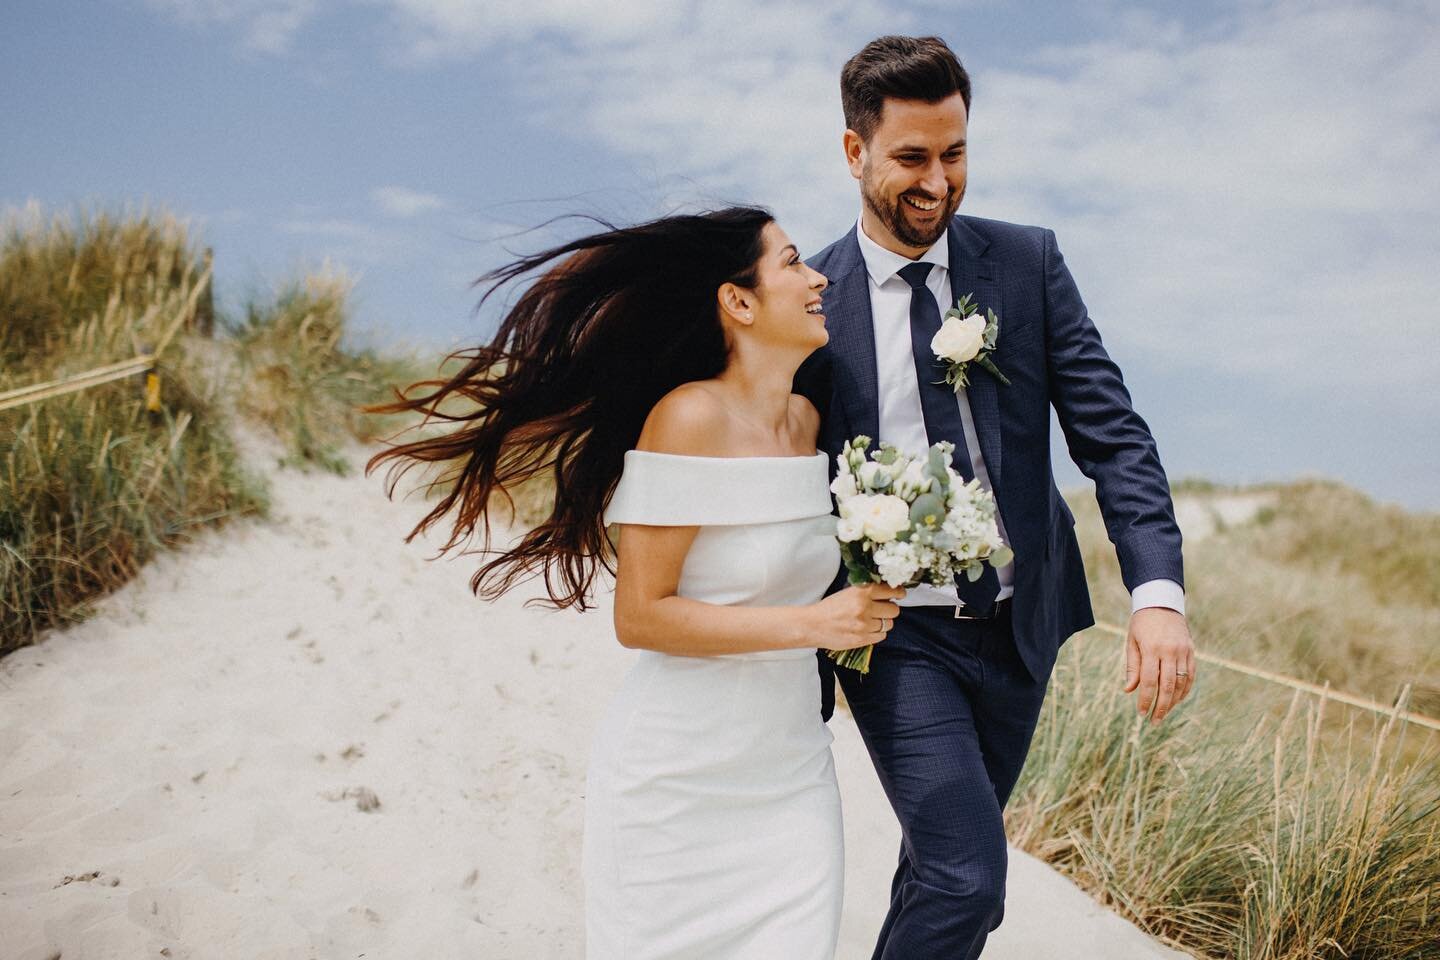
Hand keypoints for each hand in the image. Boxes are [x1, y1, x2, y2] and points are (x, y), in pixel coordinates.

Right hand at [810, 584, 905, 650]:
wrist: (812, 625)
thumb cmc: (829, 608)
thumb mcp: (847, 592)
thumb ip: (867, 591)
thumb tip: (889, 592)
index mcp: (861, 592)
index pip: (891, 591)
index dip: (898, 593)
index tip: (899, 594)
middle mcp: (864, 607)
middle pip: (894, 610)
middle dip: (889, 610)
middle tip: (880, 610)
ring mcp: (864, 625)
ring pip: (889, 624)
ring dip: (882, 623)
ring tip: (870, 621)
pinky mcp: (862, 639)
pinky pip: (881, 636)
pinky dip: (877, 633)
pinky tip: (866, 629)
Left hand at [1123, 607, 1194, 724]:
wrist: (1162, 602)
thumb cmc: (1142, 624)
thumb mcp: (1132, 641)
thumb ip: (1132, 666)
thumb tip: (1129, 690)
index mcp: (1152, 648)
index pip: (1149, 681)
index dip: (1146, 699)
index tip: (1141, 713)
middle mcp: (1170, 651)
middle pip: (1167, 686)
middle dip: (1161, 707)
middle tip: (1154, 722)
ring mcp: (1183, 651)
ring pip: (1181, 683)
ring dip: (1173, 701)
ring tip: (1164, 713)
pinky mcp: (1191, 651)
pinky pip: (1191, 675)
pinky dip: (1185, 690)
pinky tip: (1177, 700)